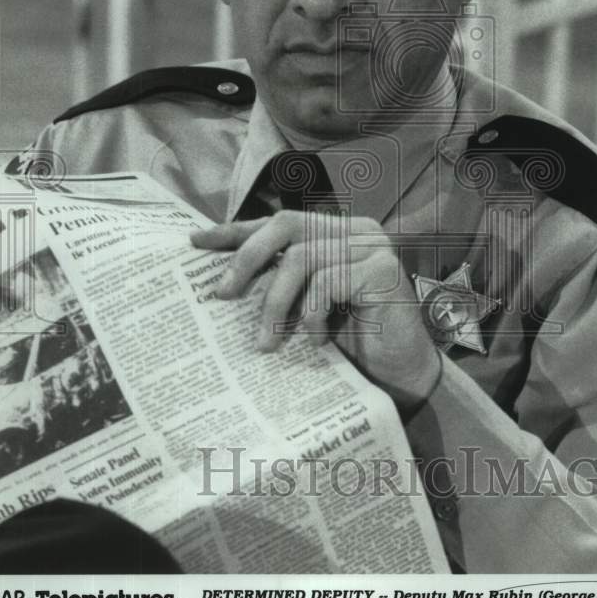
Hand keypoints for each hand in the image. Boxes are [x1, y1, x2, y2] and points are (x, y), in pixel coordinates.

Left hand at [190, 211, 441, 411]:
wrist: (401, 375)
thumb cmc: (352, 343)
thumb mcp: (305, 307)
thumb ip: (280, 283)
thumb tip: (222, 278)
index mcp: (335, 232)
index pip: (277, 221)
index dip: (236, 231)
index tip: (196, 242)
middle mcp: (355, 230)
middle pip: (286, 224)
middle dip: (247, 257)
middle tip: (222, 294)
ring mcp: (372, 246)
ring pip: (301, 258)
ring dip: (276, 303)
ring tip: (267, 342)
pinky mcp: (383, 269)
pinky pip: (327, 283)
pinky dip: (312, 316)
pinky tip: (316, 342)